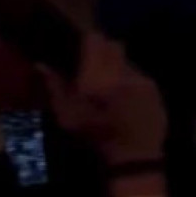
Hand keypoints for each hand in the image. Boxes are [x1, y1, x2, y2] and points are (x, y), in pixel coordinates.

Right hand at [39, 32, 167, 167]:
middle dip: (105, 50)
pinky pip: (140, 76)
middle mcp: (122, 71)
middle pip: (115, 45)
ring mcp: (142, 78)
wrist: (133, 156)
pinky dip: (132, 82)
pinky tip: (127, 98)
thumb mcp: (68, 116)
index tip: (83, 46)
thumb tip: (41, 64)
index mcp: (98, 76)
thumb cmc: (96, 136)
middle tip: (96, 66)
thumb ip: (55, 87)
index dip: (89, 40)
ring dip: (119, 68)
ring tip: (112, 86)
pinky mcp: (155, 89)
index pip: (95, 40)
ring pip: (128, 61)